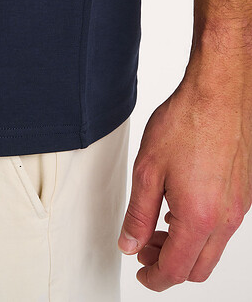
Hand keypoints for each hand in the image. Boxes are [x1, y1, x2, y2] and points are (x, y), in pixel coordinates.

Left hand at [117, 53, 251, 291]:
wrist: (218, 93)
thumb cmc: (186, 123)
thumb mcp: (148, 170)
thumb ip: (137, 214)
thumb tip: (130, 244)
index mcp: (200, 218)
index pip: (175, 269)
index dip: (154, 277)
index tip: (141, 273)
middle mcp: (226, 218)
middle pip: (198, 267)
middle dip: (168, 265)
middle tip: (143, 248)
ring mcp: (239, 206)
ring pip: (212, 248)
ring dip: (184, 247)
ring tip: (157, 226)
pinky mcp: (244, 192)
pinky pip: (222, 227)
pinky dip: (200, 230)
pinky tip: (179, 207)